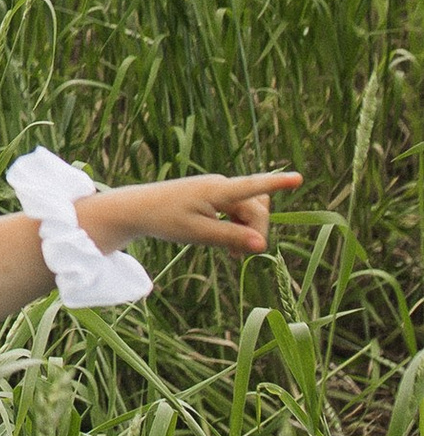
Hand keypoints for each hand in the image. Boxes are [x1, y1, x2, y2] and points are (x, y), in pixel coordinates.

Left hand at [97, 170, 293, 258]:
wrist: (137, 210)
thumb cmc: (166, 220)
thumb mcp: (199, 234)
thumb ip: (232, 238)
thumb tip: (263, 245)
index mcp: (218, 190)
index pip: (253, 185)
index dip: (277, 183)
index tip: (298, 178)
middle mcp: (221, 186)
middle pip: (256, 207)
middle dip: (256, 231)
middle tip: (239, 258)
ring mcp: (217, 190)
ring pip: (249, 209)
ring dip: (247, 230)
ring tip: (233, 255)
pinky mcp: (212, 197)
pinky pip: (237, 210)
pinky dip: (237, 227)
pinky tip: (228, 246)